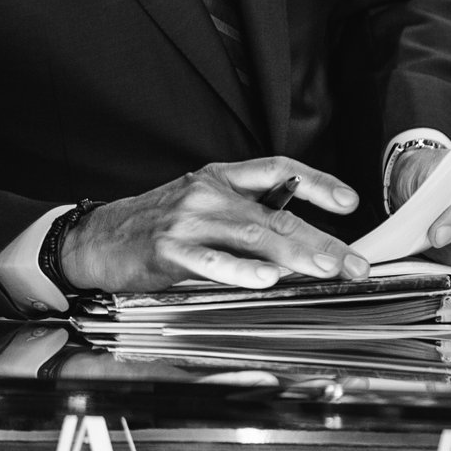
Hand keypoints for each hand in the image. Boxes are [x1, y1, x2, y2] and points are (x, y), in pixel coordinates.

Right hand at [60, 159, 367, 293]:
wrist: (96, 238)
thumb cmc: (153, 224)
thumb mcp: (198, 205)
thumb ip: (242, 215)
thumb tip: (297, 241)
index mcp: (217, 178)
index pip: (275, 170)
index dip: (315, 182)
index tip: (349, 201)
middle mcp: (207, 194)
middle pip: (275, 214)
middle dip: (321, 239)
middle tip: (354, 262)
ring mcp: (188, 221)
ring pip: (252, 237)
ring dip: (295, 256)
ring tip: (327, 269)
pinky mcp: (168, 250)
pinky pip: (211, 262)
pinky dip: (241, 271)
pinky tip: (267, 280)